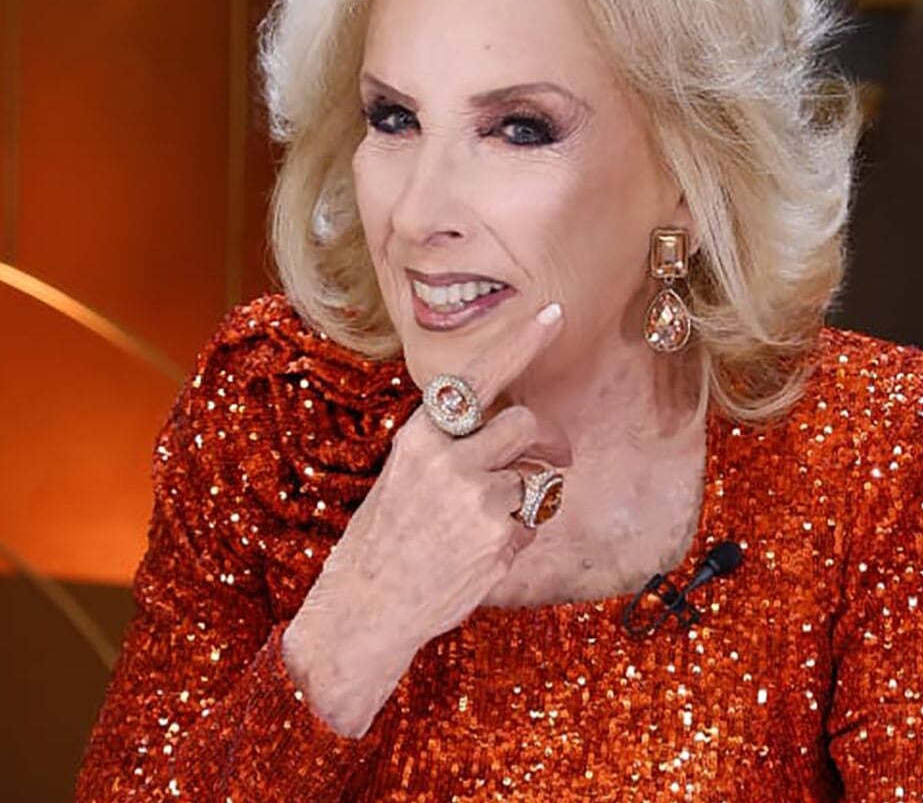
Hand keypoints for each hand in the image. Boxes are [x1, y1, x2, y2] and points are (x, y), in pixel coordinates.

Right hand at [281, 302, 568, 735]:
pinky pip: (533, 522)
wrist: (367, 608)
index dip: (522, 344)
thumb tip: (510, 428)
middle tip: (554, 457)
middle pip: (527, 423)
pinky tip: (481, 555)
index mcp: (421, 436)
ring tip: (487, 525)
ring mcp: (476, 497)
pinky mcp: (499, 536)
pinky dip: (519, 536)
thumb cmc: (385, 542)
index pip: (479, 377)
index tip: (555, 315)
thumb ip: (451, 447)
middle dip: (547, 441)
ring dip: (528, 496)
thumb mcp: (404, 476)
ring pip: (536, 477)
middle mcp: (449, 459)